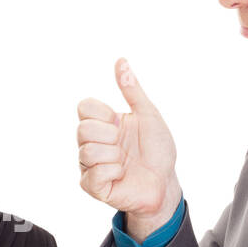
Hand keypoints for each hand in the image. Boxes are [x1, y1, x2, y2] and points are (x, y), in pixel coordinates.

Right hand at [77, 58, 180, 230]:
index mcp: (102, 123)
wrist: (165, 182)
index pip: (84, 106)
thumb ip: (132, 89)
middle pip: (82, 129)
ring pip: (87, 152)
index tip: (121, 123)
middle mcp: (91, 142)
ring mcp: (89, 165)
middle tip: (124, 145)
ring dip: (114, 156)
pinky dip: (114, 172)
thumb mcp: (148, 115)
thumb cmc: (157, 150)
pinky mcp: (92, 186)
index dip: (104, 113)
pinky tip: (121, 175)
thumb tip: (120, 60)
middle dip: (110, 136)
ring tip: (124, 162)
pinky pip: (94, 174)